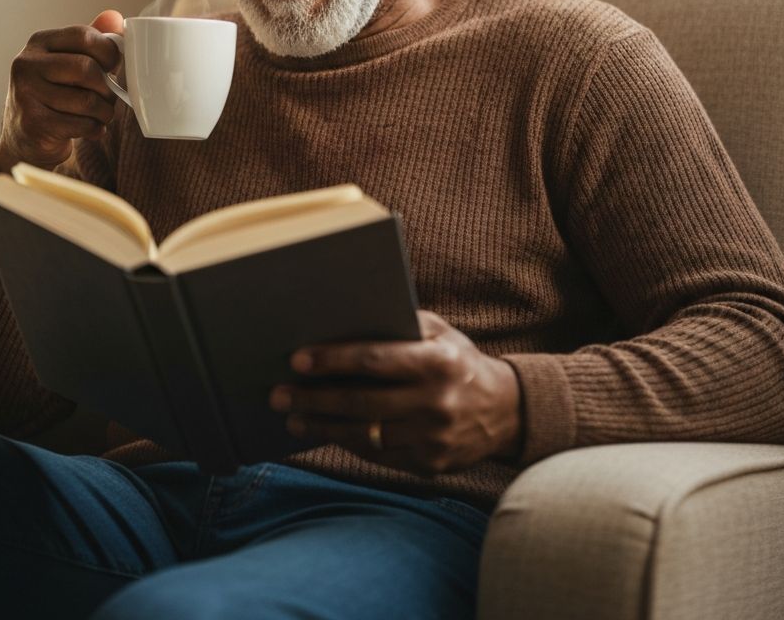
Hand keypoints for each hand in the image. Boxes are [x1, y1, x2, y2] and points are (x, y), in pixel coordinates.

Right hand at [0, 9, 123, 171]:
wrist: (25, 137)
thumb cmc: (56, 95)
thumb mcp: (71, 62)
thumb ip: (94, 41)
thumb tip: (115, 17)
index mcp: (39, 42)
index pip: (83, 35)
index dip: (108, 52)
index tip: (113, 66)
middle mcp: (26, 64)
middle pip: (86, 68)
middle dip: (107, 88)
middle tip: (109, 98)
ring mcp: (26, 94)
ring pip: (87, 101)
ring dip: (104, 112)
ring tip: (101, 115)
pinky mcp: (33, 123)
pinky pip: (81, 125)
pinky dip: (95, 129)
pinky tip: (90, 128)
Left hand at [269, 310, 521, 475]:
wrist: (505, 411)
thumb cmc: (457, 360)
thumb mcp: (440, 332)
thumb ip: (399, 324)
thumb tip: (343, 318)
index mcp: (438, 362)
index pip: (375, 360)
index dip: (333, 360)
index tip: (297, 360)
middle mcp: (437, 402)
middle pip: (361, 402)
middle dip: (313, 398)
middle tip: (278, 394)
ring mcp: (433, 438)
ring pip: (365, 434)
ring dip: (322, 425)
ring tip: (292, 416)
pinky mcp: (430, 465)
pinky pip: (378, 455)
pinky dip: (347, 442)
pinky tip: (325, 430)